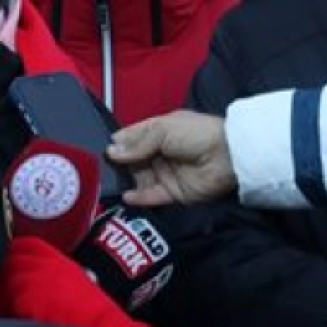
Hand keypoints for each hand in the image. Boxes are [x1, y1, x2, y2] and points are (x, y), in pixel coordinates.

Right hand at [105, 111, 234, 205]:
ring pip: (140, 179)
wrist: (227, 155)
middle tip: (100, 169)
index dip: (117, 143)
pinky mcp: (173, 193)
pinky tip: (126, 196)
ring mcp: (165, 173)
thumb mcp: (162, 129)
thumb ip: (137, 143)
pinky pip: (152, 196)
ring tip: (109, 184)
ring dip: (126, 181)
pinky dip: (139, 197)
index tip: (99, 150)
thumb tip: (111, 151)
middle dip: (118, 164)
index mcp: (158, 132)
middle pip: (132, 160)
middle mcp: (159, 153)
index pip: (131, 138)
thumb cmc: (194, 134)